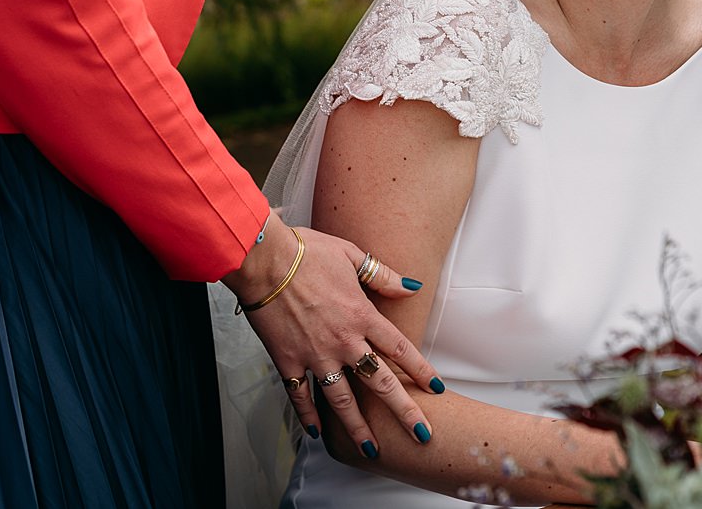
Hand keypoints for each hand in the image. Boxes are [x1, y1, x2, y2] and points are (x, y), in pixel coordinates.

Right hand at [223, 216, 442, 454]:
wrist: (264, 260)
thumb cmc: (307, 252)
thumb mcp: (351, 255)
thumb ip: (382, 276)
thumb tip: (412, 287)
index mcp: (362, 315)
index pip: (400, 349)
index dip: (421, 370)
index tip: (437, 389)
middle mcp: (344, 341)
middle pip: (380, 383)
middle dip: (403, 411)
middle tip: (421, 434)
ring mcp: (315, 355)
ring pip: (342, 400)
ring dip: (358, 427)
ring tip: (373, 449)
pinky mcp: (287, 361)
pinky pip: (299, 395)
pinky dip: (308, 416)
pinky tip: (318, 432)